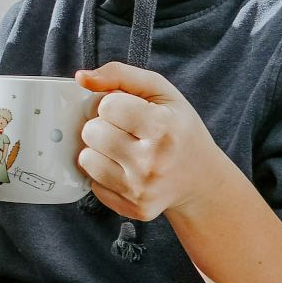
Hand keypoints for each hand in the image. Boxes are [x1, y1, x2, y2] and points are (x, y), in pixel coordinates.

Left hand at [75, 63, 243, 221]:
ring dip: (98, 150)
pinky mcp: (134, 207)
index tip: (127, 110)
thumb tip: (81, 78)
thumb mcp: (161, 92)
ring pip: (86, 159)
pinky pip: (93, 183)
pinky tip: (125, 169)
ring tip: (122, 149)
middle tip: (124, 130)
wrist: (201, 179)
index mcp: (164, 127)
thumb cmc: (178, 128)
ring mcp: (142, 188)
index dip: (111, 104)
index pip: (106, 105)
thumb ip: (120, 75)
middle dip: (102, 126)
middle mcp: (153, 161)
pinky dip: (103, 173)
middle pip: (92, 132)